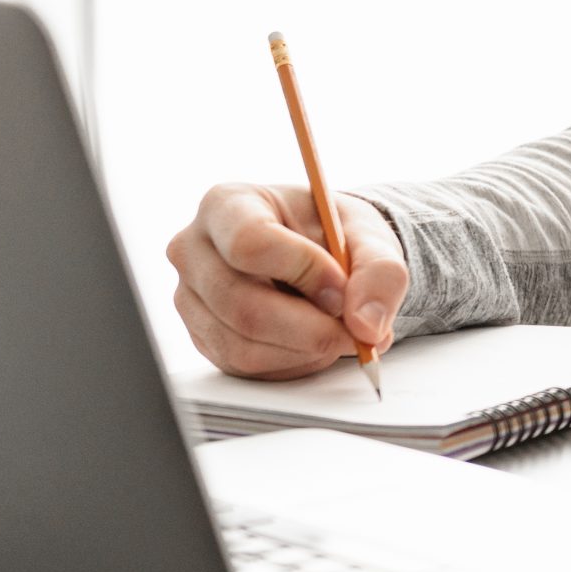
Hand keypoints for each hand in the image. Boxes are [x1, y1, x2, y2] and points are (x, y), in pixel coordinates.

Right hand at [167, 182, 408, 378]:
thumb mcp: (368, 235)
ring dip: (306, 349)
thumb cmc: (333, 234)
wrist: (318, 255)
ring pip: (244, 344)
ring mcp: (191, 298)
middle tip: (356, 329)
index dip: (303, 270)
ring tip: (340, 330)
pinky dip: (293, 363)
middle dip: (310, 327)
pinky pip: (246, 367)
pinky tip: (315, 341)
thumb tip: (366, 325)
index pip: (250, 243)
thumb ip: (380, 270)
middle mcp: (194, 251)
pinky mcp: (204, 337)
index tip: (343, 287)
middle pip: (242, 305)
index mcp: (227, 204)